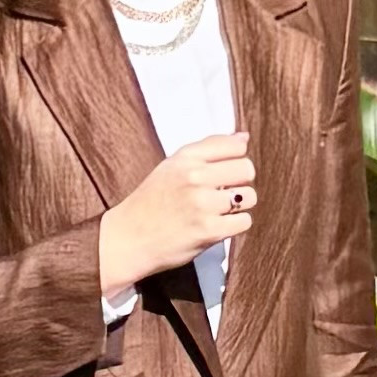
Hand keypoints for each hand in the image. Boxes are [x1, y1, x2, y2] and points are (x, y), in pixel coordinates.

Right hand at [98, 130, 255, 301]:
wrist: (127, 239)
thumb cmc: (150, 202)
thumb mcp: (172, 166)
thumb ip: (208, 148)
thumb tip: (244, 137)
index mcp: (186, 158)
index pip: (235, 146)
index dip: (236, 160)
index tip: (226, 171)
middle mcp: (194, 177)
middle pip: (247, 169)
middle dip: (241, 182)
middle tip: (225, 193)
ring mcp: (202, 204)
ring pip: (249, 197)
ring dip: (239, 206)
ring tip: (219, 211)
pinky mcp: (208, 230)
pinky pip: (244, 221)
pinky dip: (234, 226)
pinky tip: (218, 226)